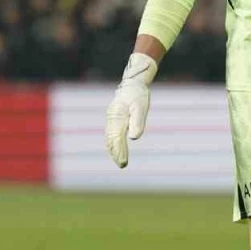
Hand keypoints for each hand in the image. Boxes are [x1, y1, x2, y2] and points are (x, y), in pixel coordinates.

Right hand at [105, 53, 157, 167]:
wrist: (132, 84)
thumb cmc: (138, 95)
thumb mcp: (141, 107)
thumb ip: (137, 122)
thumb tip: (133, 138)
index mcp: (117, 117)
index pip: (117, 138)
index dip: (120, 151)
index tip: (123, 162)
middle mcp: (111, 119)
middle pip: (111, 139)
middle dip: (116, 153)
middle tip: (122, 165)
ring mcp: (111, 119)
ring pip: (109, 137)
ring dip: (113, 150)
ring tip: (120, 161)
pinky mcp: (113, 119)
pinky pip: (110, 134)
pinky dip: (112, 143)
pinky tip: (115, 150)